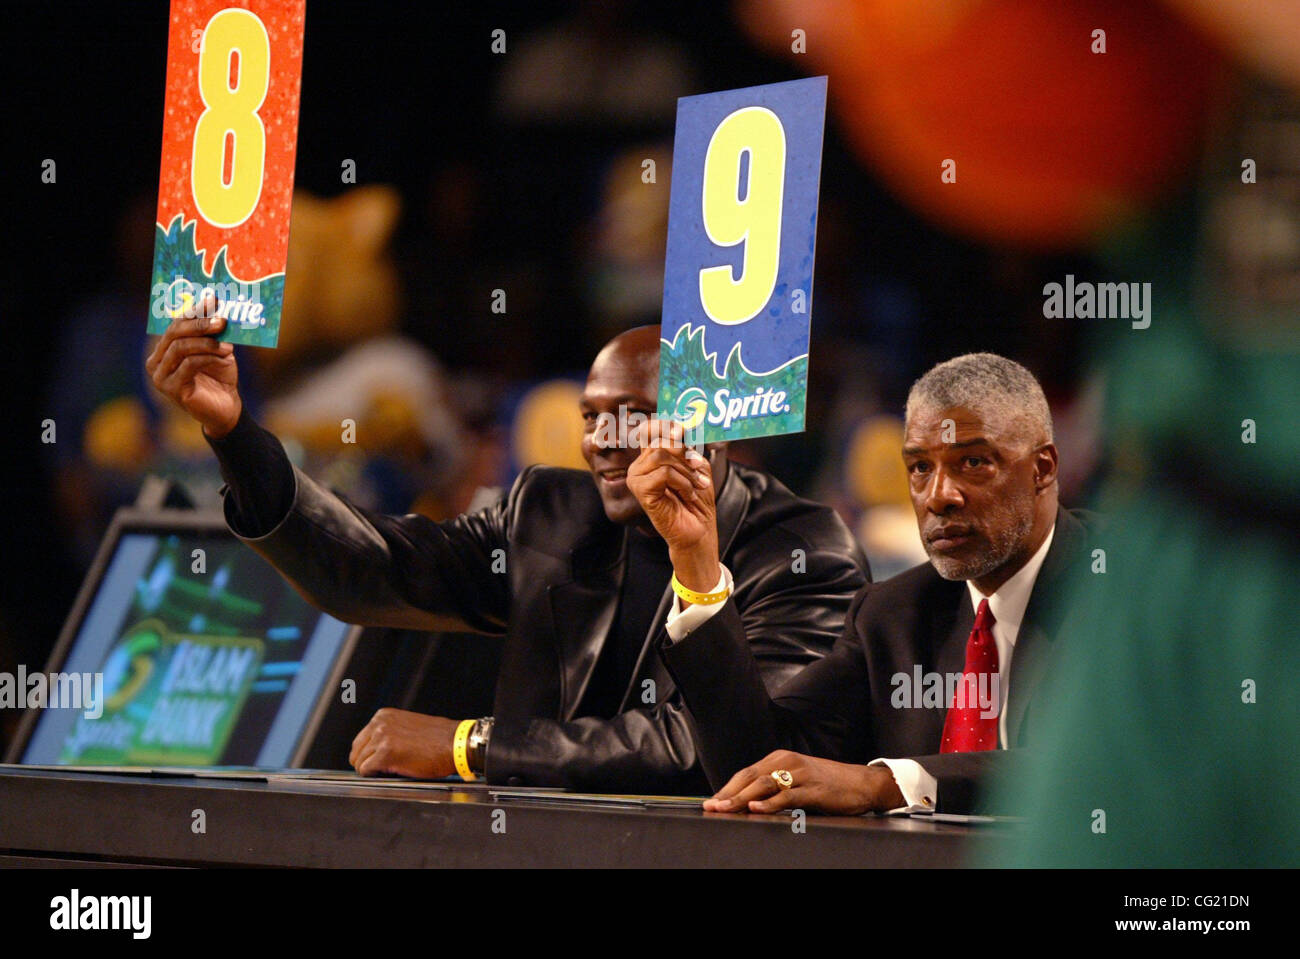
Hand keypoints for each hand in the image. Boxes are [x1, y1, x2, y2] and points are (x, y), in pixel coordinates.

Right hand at [145, 288, 241, 438]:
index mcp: (164, 349)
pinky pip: (189, 365)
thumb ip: (213, 333)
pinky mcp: (172, 389)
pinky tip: (225, 359)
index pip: (175, 324)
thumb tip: (217, 308)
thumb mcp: (218, 350)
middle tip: (222, 321)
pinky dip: (209, 358)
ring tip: (228, 346)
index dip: (194, 311)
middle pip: (175, 333)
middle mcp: (156, 362)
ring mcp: (161, 376)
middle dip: (200, 324)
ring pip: (181, 348)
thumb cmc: (220, 377)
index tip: (213, 300)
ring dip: (207, 343)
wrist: (226, 408)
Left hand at [348, 708, 460, 777]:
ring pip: (360, 763)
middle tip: (384, 770)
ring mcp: (381, 738)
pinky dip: (376, 776)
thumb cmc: (438, 739)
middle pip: (356, 752)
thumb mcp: (407, 727)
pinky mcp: (385, 754)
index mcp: (383, 716)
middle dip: (367, 763)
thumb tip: (373, 751)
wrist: (455, 744)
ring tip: (393, 770)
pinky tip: (392, 773)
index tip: (378, 762)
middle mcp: (379, 724)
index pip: (360, 740)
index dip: (368, 755)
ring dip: (373, 771)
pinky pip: (366, 771)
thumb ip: (388, 733)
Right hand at [625, 418, 719, 591]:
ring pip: (662, 456)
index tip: (684, 431)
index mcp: (650, 458)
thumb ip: (687, 446)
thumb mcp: (696, 466)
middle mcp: (639, 466)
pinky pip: (663, 473)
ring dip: (687, 471)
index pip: (649, 429)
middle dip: (686, 455)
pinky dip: (682, 482)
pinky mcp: (640, 491)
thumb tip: (680, 427)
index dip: (665, 425)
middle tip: (699, 470)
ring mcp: (636, 478)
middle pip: (661, 441)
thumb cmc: (696, 499)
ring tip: (696, 486)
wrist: (698, 529)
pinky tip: (687, 495)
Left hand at [702, 750, 905, 815]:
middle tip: (711, 807)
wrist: (862, 783)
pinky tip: (756, 810)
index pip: (746, 773)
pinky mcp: (813, 788)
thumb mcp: (797, 781)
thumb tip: (747, 804)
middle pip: (750, 777)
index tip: (711, 802)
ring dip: (741, 798)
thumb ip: (775, 787)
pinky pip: (787, 795)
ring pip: (764, 785)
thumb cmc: (828, 785)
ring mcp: (800, 773)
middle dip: (728, 794)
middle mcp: (787, 762)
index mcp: (780, 759)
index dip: (727, 788)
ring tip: (725, 809)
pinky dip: (770, 803)